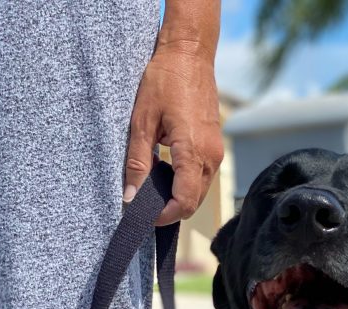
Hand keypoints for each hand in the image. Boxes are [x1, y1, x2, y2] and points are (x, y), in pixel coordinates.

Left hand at [124, 42, 223, 225]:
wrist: (190, 54)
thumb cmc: (164, 80)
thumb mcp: (141, 122)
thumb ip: (137, 163)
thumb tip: (131, 197)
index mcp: (192, 152)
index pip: (184, 202)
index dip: (163, 216)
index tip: (143, 215)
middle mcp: (210, 157)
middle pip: (193, 202)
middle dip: (170, 210)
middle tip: (143, 205)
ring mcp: (216, 153)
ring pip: (199, 192)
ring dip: (177, 197)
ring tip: (152, 187)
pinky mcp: (215, 147)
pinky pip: (202, 177)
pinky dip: (185, 183)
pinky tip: (165, 171)